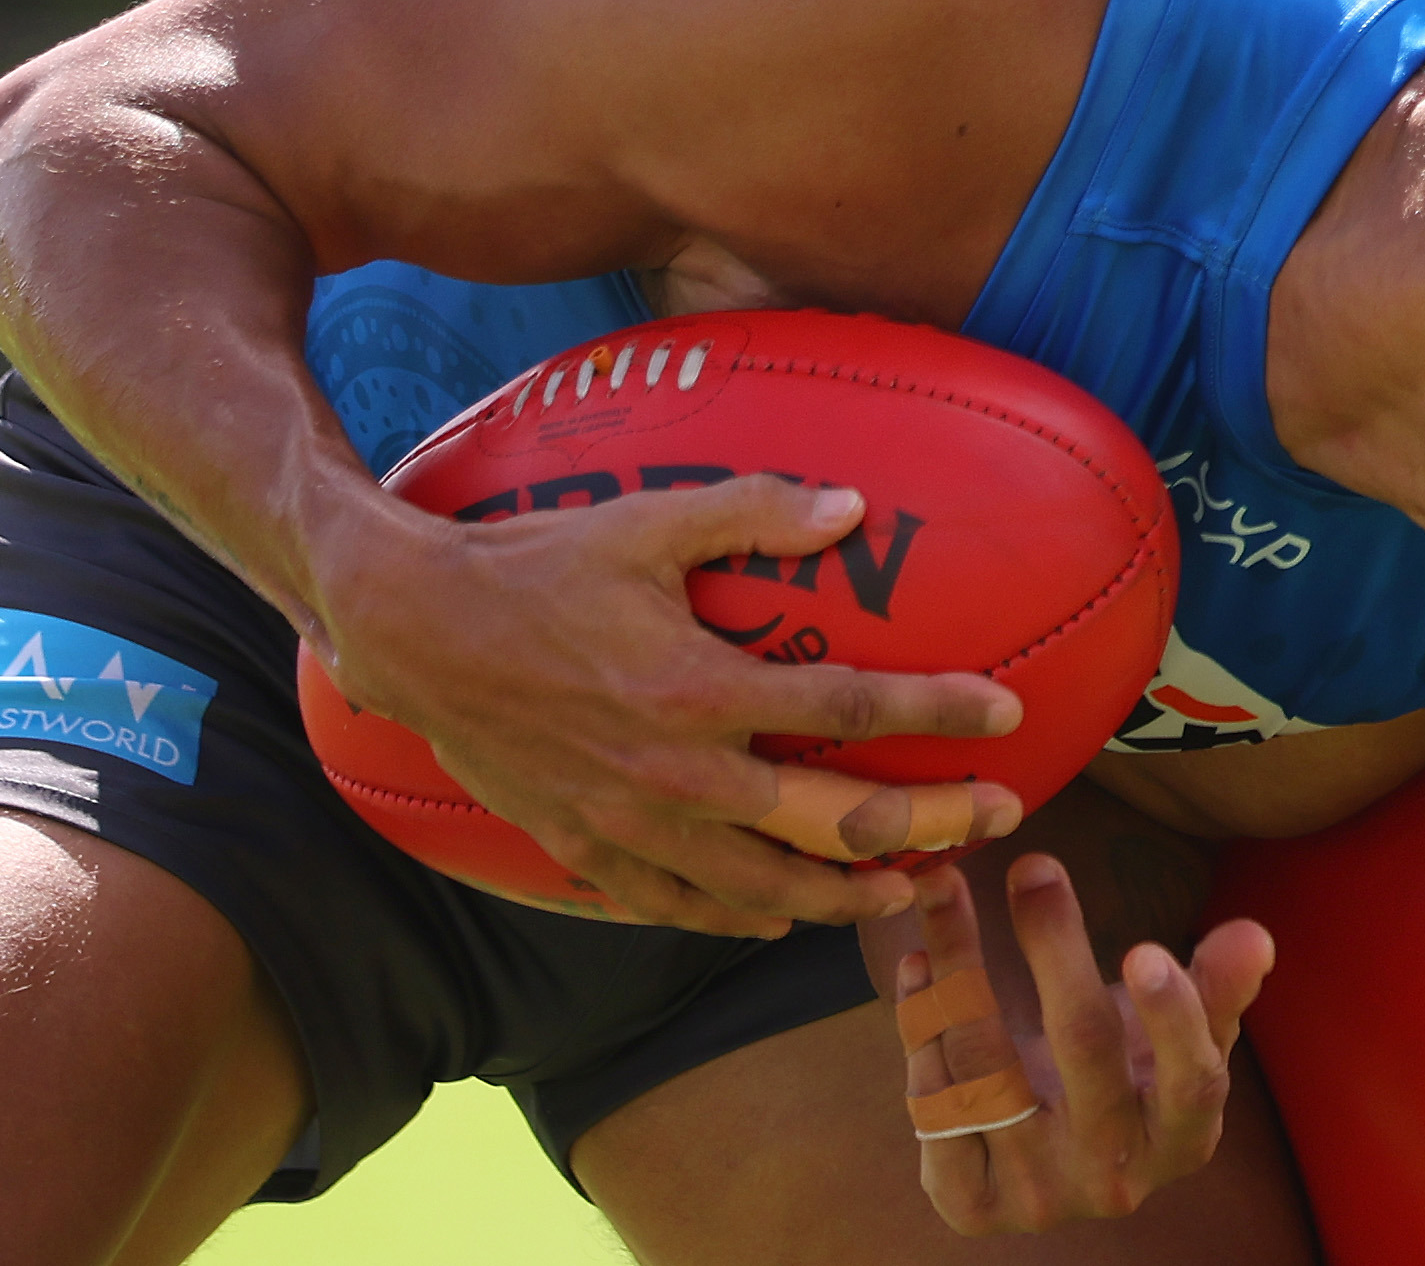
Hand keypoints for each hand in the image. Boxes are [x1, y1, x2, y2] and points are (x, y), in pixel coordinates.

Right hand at [314, 472, 1029, 931]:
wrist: (417, 635)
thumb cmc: (536, 564)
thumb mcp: (647, 520)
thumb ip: (756, 510)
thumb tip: (852, 506)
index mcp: (700, 690)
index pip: (853, 708)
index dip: (940, 712)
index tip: (1007, 715)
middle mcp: (676, 775)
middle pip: (836, 823)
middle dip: (932, 826)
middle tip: (998, 818)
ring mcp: (633, 826)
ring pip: (771, 890)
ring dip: (854, 895)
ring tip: (917, 889)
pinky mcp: (591, 852)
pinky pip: (685, 909)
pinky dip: (747, 918)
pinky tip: (786, 914)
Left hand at [887, 849, 1273, 1232]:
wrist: (1059, 1165)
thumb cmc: (1132, 1083)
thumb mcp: (1183, 1039)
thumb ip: (1217, 987)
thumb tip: (1254, 935)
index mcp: (1182, 1139)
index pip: (1191, 1081)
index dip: (1173, 1017)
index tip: (1145, 948)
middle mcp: (1113, 1177)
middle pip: (1086, 1050)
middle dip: (1057, 948)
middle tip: (1034, 868)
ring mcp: (1039, 1195)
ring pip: (990, 1071)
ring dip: (960, 967)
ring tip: (946, 891)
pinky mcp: (972, 1203)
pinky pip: (934, 1110)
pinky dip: (922, 1029)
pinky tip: (920, 969)